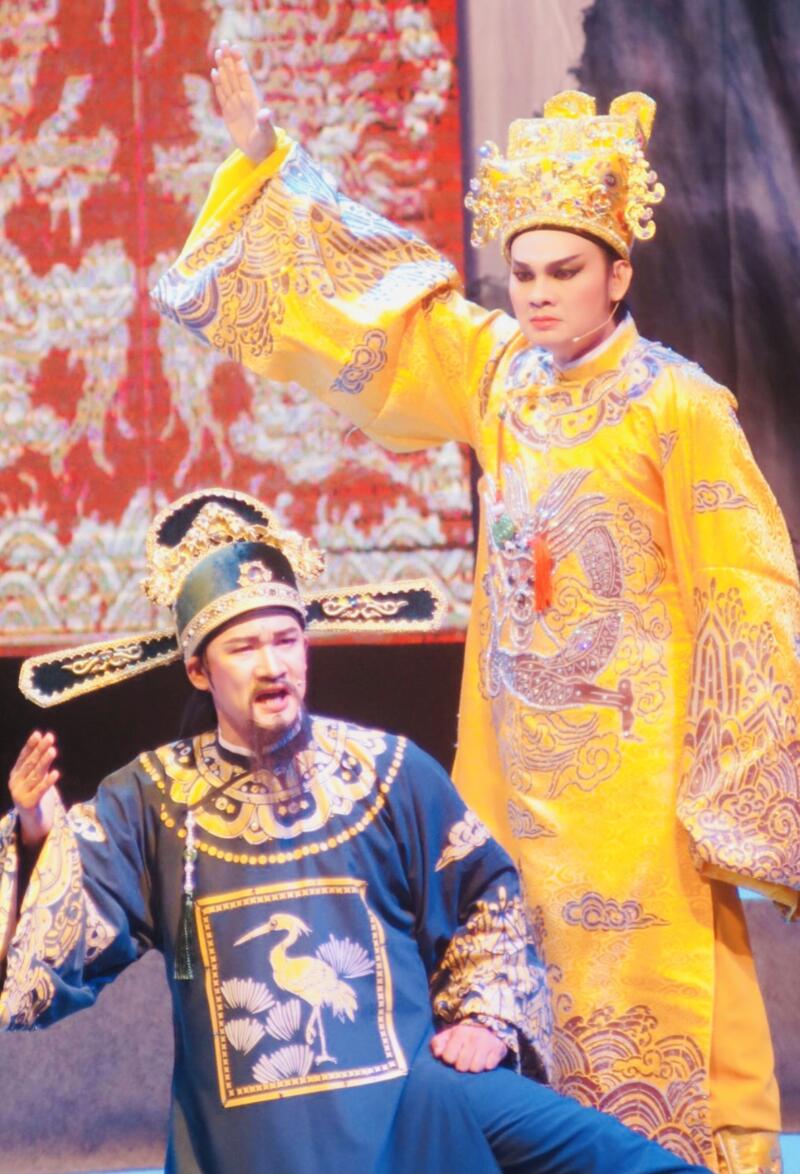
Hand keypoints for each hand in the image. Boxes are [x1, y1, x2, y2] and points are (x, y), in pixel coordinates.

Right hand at [9, 731, 59, 847]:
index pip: (24, 757)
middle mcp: (15, 783)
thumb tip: (46, 745)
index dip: (31, 746)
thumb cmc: (36, 796)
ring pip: (36, 775)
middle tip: (50, 737)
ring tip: (53, 750)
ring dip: (44, 762)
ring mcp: (20, 794)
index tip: (38, 734)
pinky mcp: (28, 804)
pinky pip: (40, 791)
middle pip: (30, 764)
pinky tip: (56, 773)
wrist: (33, 823)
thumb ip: (39, 765)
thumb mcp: (35, 779)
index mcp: (15, 775)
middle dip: (40, 750)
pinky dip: (48, 782)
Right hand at [211, 41, 275, 161]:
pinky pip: (222, 95)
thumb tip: (266, 113)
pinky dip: (218, 84)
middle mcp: (243, 99)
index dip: (239, 62)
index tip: (235, 48)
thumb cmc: (266, 143)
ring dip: (223, 67)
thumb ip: (265, 122)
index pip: (244, 76)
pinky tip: (214, 72)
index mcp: (252, 100)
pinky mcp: (228, 113)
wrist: (259, 153)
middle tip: (224, 42)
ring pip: (227, 82)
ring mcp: (235, 105)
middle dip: (229, 59)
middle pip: (234, 75)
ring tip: (218, 52)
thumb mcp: (266, 132)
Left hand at [430, 1022, 508, 1072]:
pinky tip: (485, 1058)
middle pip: (462, 1066)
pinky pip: (490, 1067)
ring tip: (474, 1060)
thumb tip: (438, 1054)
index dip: (449, 1059)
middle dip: (461, 1066)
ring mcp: (488, 1043)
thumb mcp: (448, 1035)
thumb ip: (437, 1044)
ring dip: (474, 1067)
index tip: (453, 1056)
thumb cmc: (463, 1034)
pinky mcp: (499, 1049)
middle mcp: (474, 1037)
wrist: (487, 1022)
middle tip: (464, 1059)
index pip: (448, 1057)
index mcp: (459, 1033)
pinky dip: (487, 1065)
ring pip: (476, 1068)